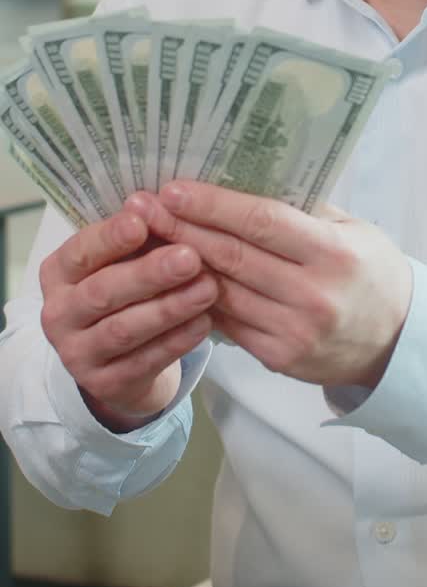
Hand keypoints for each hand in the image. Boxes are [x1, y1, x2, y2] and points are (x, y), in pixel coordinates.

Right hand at [39, 209, 217, 430]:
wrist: (120, 359)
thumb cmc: (125, 291)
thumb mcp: (125, 260)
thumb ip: (140, 236)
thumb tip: (159, 202)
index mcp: (59, 272)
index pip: (81, 252)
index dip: (110, 238)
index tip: (142, 221)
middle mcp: (58, 313)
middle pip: (103, 292)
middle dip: (149, 274)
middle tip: (190, 257)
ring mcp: (77, 354)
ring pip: (124, 329)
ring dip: (169, 308)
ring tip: (208, 288)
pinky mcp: (105, 385)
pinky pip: (144, 361)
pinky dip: (176, 341)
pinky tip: (204, 323)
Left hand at [124, 184, 412, 388]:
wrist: (396, 339)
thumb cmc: (370, 270)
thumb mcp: (351, 228)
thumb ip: (303, 208)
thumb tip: (243, 175)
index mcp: (333, 252)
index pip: (261, 223)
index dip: (213, 205)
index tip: (173, 189)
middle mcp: (312, 294)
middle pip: (232, 256)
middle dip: (182, 228)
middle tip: (142, 207)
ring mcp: (293, 331)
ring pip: (221, 292)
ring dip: (179, 265)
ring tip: (148, 238)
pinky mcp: (278, 358)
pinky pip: (227, 323)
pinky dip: (198, 298)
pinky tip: (173, 278)